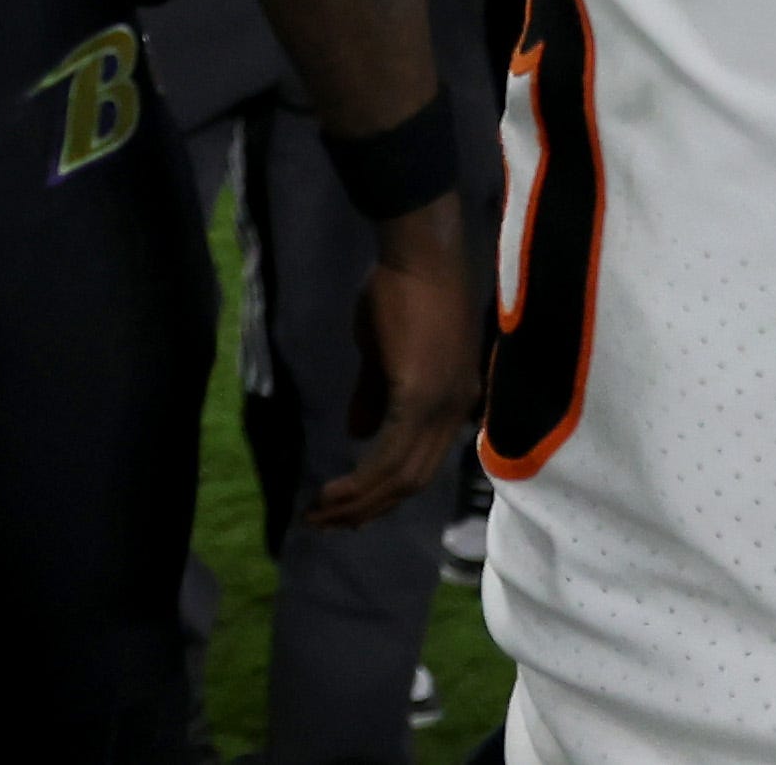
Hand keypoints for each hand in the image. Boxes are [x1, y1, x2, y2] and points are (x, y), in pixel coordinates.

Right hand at [302, 192, 481, 530]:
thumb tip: (358, 433)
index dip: (386, 493)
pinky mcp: (420, 397)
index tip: (350, 511)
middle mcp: (455, 412)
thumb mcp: (385, 349)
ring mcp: (441, 406)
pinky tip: (335, 492)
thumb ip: (376, 393)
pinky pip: (390, 455)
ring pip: (401, 477)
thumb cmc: (402, 289)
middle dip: (368, 509)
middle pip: (413, 481)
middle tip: (326, 523)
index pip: (421, 465)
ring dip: (359, 502)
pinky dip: (362, 480)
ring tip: (320, 514)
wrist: (419, 252)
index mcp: (454, 402)